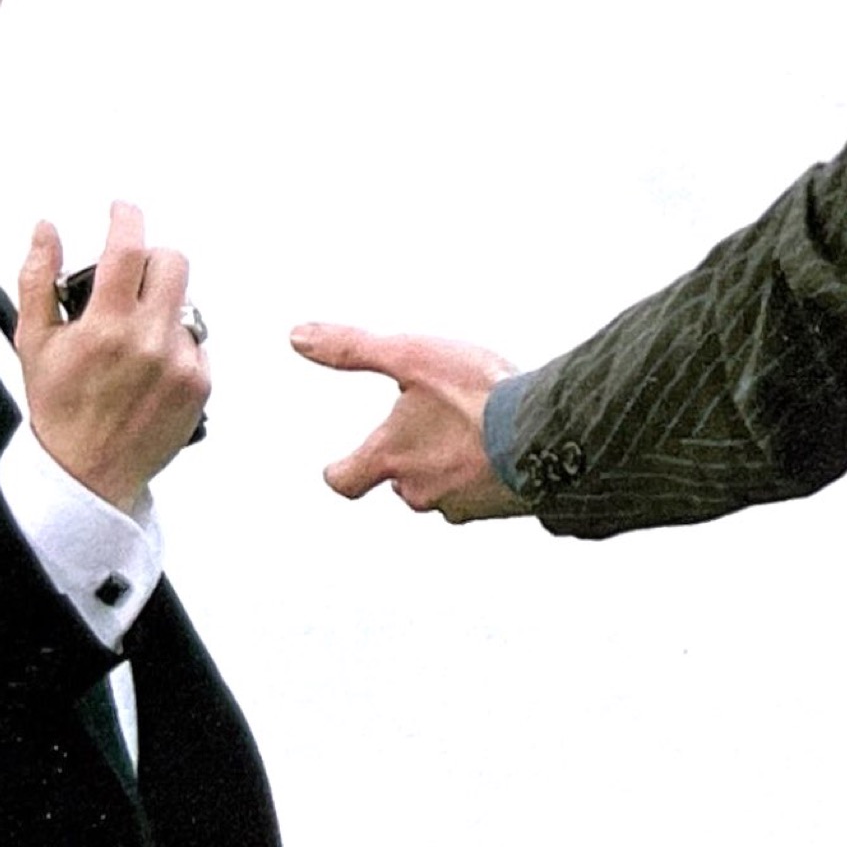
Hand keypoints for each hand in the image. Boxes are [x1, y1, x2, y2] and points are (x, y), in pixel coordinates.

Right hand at [17, 202, 209, 511]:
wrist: (87, 472)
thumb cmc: (58, 407)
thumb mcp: (33, 341)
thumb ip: (38, 278)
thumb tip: (46, 229)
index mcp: (105, 327)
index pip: (128, 249)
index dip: (127, 218)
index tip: (122, 211)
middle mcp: (149, 341)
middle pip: (173, 262)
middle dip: (150, 260)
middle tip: (129, 277)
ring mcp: (180, 362)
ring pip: (185, 301)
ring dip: (162, 305)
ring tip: (133, 338)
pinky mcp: (201, 383)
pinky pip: (196, 339)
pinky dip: (175, 342)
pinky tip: (149, 367)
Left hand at [289, 322, 526, 521]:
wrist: (549, 433)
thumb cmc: (476, 395)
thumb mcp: (410, 356)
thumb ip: (353, 349)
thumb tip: (297, 337)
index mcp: (391, 458)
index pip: (345, 480)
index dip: (341, 470)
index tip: (339, 466)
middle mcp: (420, 492)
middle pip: (400, 484)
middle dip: (410, 460)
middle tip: (433, 424)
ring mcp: (464, 506)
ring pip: (444, 490)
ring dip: (452, 466)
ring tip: (476, 430)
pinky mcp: (503, 510)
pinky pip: (486, 495)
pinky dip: (489, 473)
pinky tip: (507, 445)